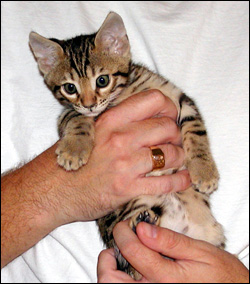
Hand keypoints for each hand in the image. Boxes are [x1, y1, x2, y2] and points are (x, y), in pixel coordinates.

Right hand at [73, 90, 190, 220]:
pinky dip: (180, 181)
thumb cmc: (68, 160)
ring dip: (178, 158)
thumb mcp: (87, 130)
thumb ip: (116, 122)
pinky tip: (183, 179)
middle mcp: (121, 138)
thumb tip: (144, 118)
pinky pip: (166, 183)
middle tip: (173, 142)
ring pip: (171, 155)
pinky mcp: (128, 189)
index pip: (153, 100)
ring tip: (176, 160)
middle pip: (168, 128)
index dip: (169, 107)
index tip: (171, 117)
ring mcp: (126, 164)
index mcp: (111, 119)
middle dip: (176, 135)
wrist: (50, 190)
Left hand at [97, 221, 248, 282]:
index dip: (123, 233)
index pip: (132, 251)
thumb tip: (142, 229)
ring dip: (110, 273)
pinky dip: (122, 280)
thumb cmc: (222, 275)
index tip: (124, 225)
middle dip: (106, 261)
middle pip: (113, 281)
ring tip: (117, 258)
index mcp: (167, 278)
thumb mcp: (200, 251)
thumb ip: (169, 241)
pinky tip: (129, 270)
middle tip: (112, 247)